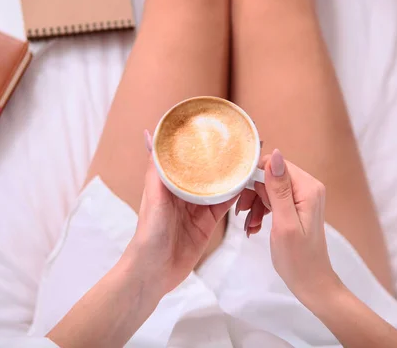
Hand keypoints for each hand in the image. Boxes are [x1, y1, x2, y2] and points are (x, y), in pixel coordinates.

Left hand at [127, 130, 236, 294]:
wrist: (155, 270)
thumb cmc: (149, 231)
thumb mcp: (154, 196)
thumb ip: (157, 168)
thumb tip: (150, 135)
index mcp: (167, 182)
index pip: (185, 158)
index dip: (197, 144)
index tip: (213, 126)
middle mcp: (183, 192)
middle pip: (205, 171)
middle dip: (219, 158)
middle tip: (239, 142)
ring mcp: (197, 208)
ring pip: (218, 186)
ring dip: (230, 175)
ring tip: (247, 158)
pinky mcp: (208, 223)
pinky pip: (224, 204)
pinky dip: (235, 194)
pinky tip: (247, 182)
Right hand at [237, 149, 338, 300]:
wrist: (311, 282)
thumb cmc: (298, 258)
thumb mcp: (285, 223)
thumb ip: (279, 189)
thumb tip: (275, 154)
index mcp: (307, 187)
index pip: (275, 164)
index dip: (255, 177)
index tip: (243, 198)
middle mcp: (308, 187)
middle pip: (271, 175)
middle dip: (253, 193)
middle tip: (244, 215)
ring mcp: (302, 196)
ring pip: (268, 188)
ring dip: (255, 205)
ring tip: (250, 226)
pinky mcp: (296, 206)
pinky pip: (273, 199)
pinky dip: (261, 211)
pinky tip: (255, 226)